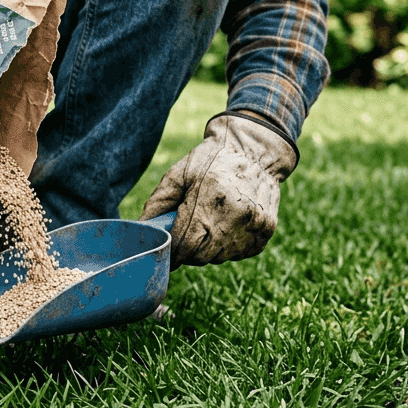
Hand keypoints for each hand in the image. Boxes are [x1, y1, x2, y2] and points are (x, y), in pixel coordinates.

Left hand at [140, 113, 297, 268]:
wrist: (255, 150)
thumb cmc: (210, 160)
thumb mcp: (178, 174)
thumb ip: (157, 203)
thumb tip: (141, 231)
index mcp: (208, 198)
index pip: (185, 244)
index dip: (172, 253)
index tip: (166, 252)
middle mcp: (235, 214)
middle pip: (201, 256)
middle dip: (188, 250)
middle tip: (186, 234)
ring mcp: (254, 224)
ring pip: (220, 257)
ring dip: (208, 249)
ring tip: (208, 224)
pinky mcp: (267, 231)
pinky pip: (239, 254)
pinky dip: (228, 247)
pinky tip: (227, 225)